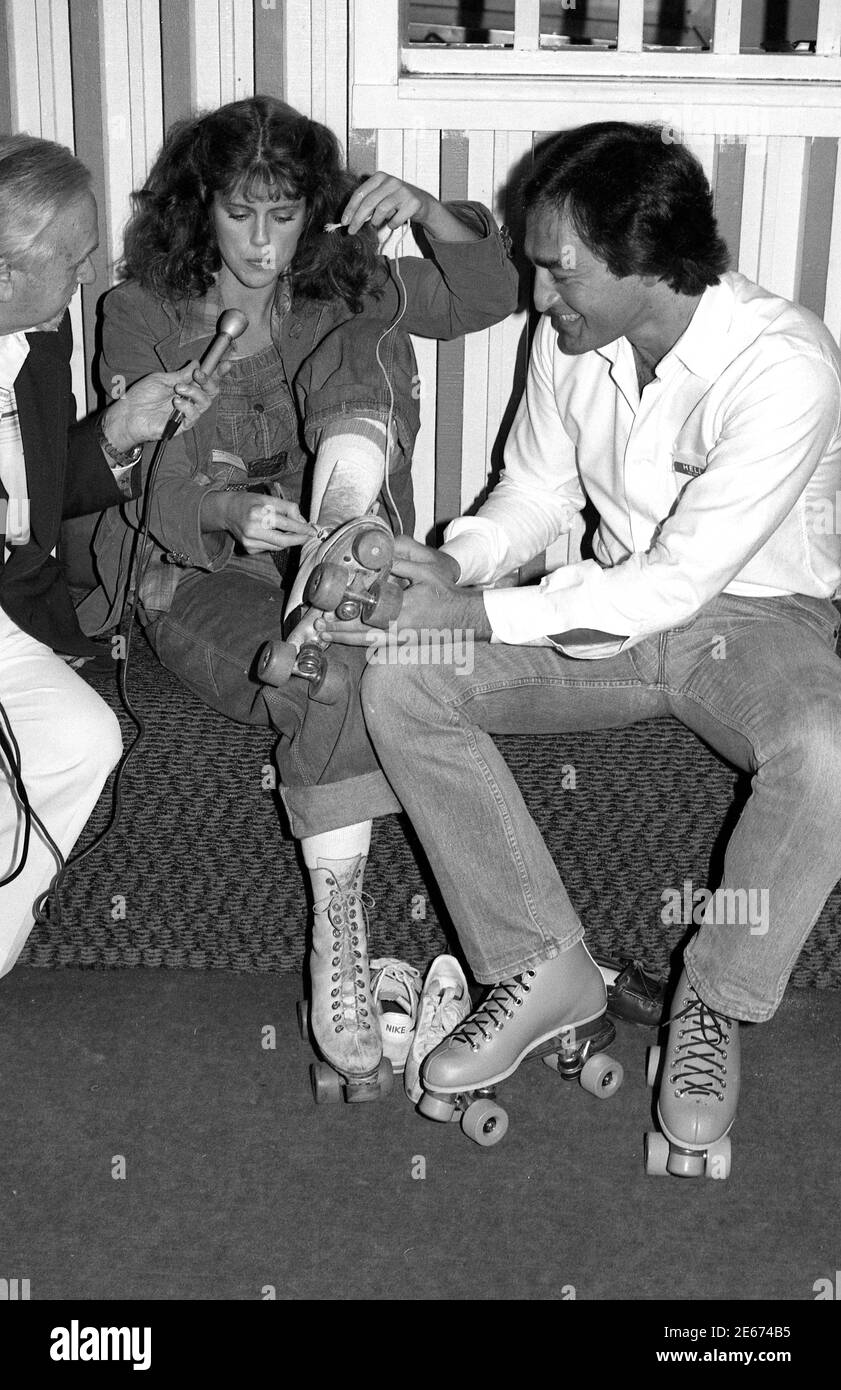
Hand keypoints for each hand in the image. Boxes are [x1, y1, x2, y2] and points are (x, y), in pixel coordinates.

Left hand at [102, 357, 232, 450]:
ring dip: (194, 392)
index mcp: (185, 387)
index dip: (217, 372)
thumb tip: (196, 364)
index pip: (206, 380)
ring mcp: (187, 413)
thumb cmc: (141, 396)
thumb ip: (180, 374)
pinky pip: (194, 415)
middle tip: (198, 375)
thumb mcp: (162, 379)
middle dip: (209, 380)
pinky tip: (176, 402)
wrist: (128, 414)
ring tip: (178, 389)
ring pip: (205, 402)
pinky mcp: (183, 425)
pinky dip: (187, 406)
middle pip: (211, 391)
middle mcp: (189, 400)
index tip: (225, 363)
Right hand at [202, 492, 316, 553]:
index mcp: (258, 512)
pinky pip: (270, 548)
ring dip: (289, 541)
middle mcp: (252, 528)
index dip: (301, 528)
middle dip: (299, 539)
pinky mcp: (248, 548)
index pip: (285, 523)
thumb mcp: (268, 498)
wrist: (227, 511)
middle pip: (283, 540)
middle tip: (308, 537)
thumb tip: (303, 522)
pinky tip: (273, 534)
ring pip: (278, 546)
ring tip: (292, 532)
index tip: (312, 530)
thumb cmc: (250, 502)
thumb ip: (287, 507)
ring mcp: (249, 541)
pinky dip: (277, 543)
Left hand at [321, 536, 490, 646]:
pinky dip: (361, 642)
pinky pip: (377, 645)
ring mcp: (401, 640)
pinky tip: (348, 638)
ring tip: (326, 636)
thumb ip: (402, 564)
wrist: (464, 618)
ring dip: (346, 639)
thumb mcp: (426, 572)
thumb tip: (378, 557)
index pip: (369, 614)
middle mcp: (400, 629)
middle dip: (339, 632)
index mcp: (403, 611)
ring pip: (368, 643)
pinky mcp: (403, 643)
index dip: (347, 614)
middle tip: (320, 627)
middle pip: (362, 635)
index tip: (330, 611)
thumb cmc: (446, 594)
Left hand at [342, 172, 435, 236]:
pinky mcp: (413, 203)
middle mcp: (391, 181)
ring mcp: (403, 191)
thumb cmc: (396, 202)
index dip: (350, 209)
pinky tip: (394, 223)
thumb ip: (366, 204)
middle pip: (368, 202)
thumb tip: (348, 221)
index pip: (360, 193)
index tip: (344, 222)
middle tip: (351, 231)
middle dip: (357, 219)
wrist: (422, 203)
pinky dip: (392, 225)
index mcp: (379, 177)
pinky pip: (396, 220)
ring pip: (381, 210)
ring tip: (377, 224)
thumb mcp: (380, 198)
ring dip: (376, 222)